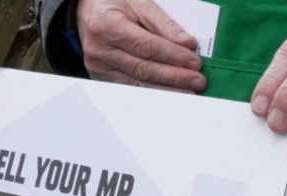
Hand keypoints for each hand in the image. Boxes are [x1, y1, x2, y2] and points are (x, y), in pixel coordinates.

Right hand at [74, 0, 204, 91]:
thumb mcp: (139, 2)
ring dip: (168, 91)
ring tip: (190, 93)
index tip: (195, 63)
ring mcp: (98, 67)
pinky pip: (132, 90)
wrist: (88, 12)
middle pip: (143, 69)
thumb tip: (187, 44)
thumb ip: (164, 23)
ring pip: (138, 85)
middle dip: (175, 77)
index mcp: (107, 24)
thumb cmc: (116, 4)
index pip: (146, 46)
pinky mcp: (102, 79)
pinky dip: (154, 94)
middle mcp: (99, 49)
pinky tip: (171, 96)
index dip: (173, 57)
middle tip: (198, 81)